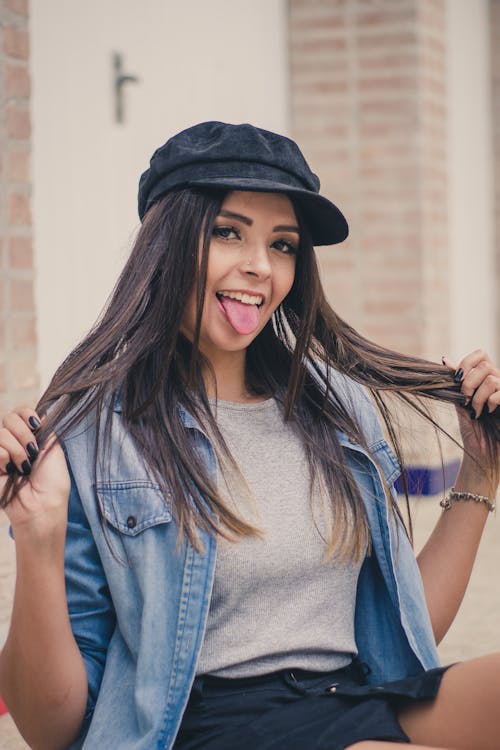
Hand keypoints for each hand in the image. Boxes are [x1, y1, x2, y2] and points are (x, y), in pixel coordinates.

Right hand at [0, 408, 70, 544]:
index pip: (19, 412)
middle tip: (32, 452)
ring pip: (1, 432)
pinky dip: (5, 458)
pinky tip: (10, 471)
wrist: (42, 505)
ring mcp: (0, 453)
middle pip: (8, 417)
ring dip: (17, 449)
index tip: (36, 423)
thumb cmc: (52, 482)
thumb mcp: (54, 449)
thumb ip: (45, 428)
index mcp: (29, 437)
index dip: (26, 413)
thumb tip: (41, 412)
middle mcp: (13, 442)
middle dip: (24, 433)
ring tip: (23, 467)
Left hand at [443, 350, 499, 493]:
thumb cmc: (474, 435)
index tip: (456, 378)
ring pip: (492, 378)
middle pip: (485, 364)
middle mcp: (498, 385)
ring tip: (476, 411)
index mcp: (485, 381)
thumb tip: (445, 361)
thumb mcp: (461, 406)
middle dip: (468, 381)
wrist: (483, 458)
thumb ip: (457, 385)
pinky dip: (490, 400)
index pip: (480, 355)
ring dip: (478, 396)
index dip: (467, 361)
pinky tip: (487, 412)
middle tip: (465, 399)